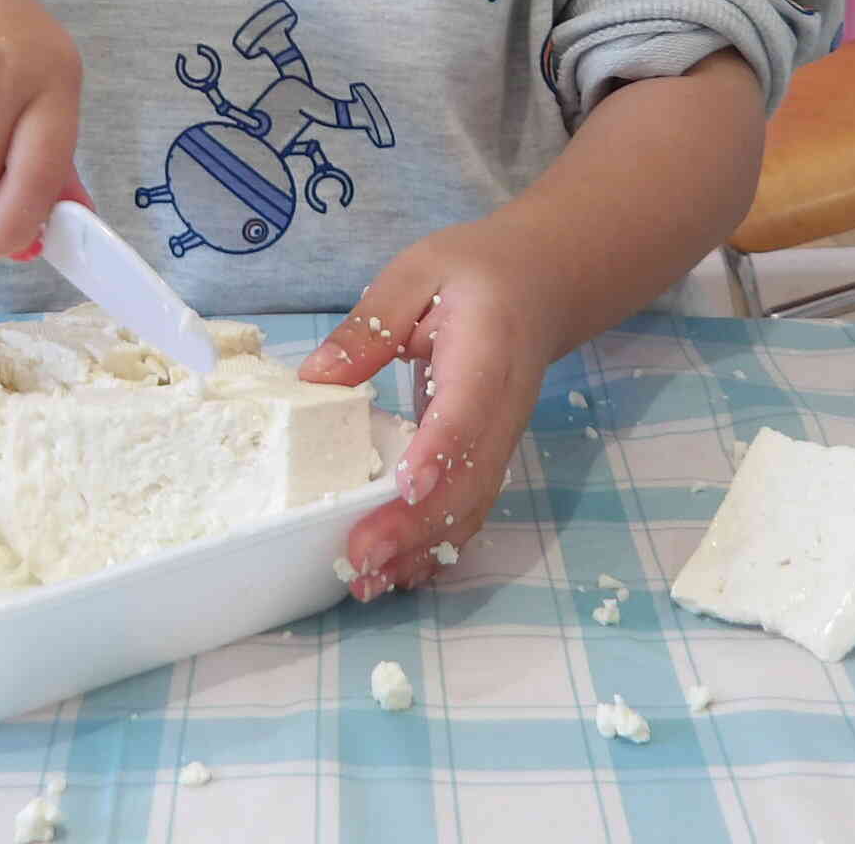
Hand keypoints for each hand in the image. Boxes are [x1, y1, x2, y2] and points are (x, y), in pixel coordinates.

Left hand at [297, 215, 558, 599]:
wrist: (540, 283)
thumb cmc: (471, 272)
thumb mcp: (415, 274)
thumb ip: (371, 325)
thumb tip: (315, 379)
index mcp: (486, 352)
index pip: (466, 410)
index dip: (439, 452)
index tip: (406, 488)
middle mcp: (503, 408)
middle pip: (469, 478)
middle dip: (416, 526)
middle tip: (359, 557)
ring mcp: (502, 439)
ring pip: (471, 505)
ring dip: (422, 549)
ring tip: (366, 582)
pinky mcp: (490, 456)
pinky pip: (469, 508)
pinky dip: (436, 545)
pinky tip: (396, 573)